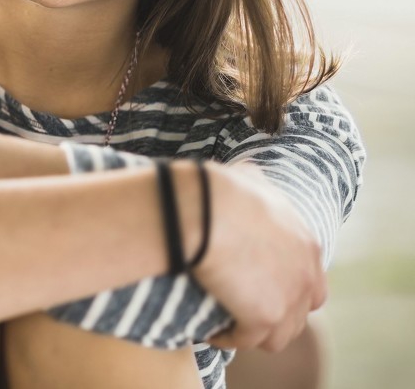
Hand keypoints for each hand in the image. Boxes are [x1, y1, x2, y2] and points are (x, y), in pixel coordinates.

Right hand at [193, 163, 326, 351]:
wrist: (204, 210)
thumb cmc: (219, 190)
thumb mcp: (248, 177)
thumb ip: (257, 181)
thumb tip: (248, 172)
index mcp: (307, 244)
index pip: (311, 280)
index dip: (287, 287)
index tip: (259, 287)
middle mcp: (306, 274)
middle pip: (301, 312)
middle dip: (276, 314)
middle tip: (245, 309)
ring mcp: (288, 298)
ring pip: (280, 336)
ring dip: (254, 333)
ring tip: (228, 326)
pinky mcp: (264, 317)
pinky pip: (247, 341)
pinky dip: (229, 339)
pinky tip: (210, 331)